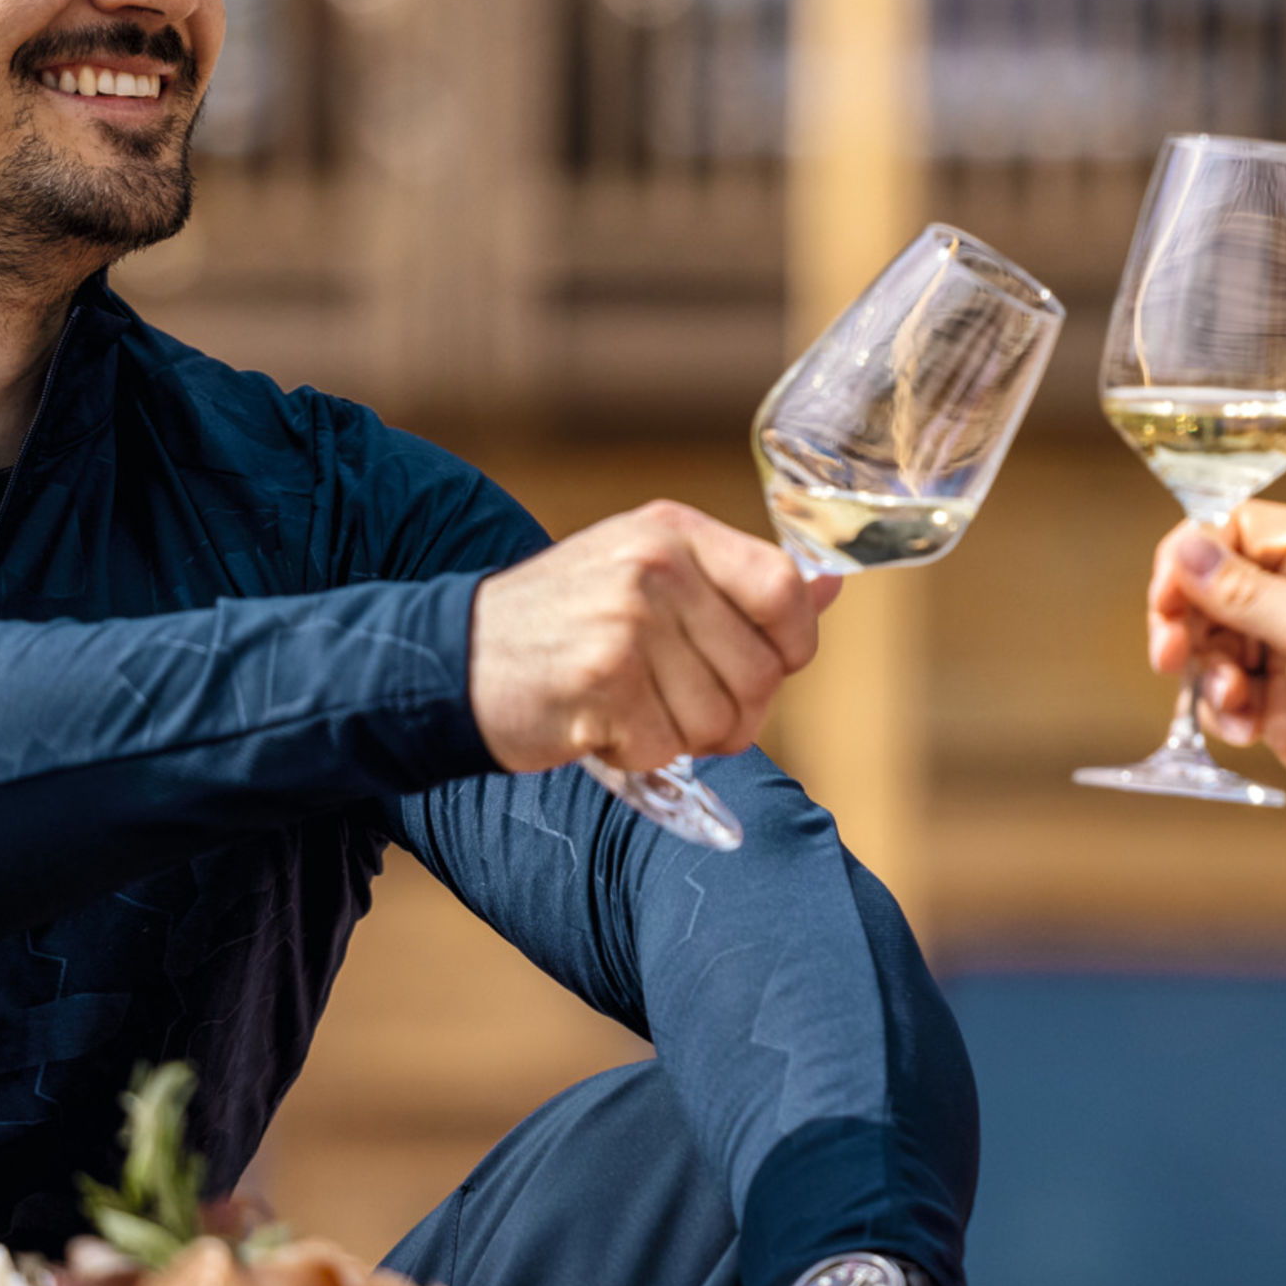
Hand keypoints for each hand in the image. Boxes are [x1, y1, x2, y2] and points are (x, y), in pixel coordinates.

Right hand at [471, 501, 825, 775]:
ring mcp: (627, 621)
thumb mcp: (652, 573)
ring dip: (680, 737)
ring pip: (719, 720)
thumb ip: (740, 586)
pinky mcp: (600, 681)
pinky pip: (666, 748)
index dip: (790, 646)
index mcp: (675, 531)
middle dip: (731, 712)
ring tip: (632, 708)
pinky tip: (602, 725)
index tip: (761, 667)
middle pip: (761, 672)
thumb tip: (832, 588)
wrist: (454, 656)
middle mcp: (655, 566)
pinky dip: (638, 754)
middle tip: (677, 706)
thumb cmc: (567, 623)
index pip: (785, 589)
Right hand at [1147, 503, 1285, 836]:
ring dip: (1208, 674)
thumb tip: (1183, 544)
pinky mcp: (1280, 706)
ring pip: (1211, 645)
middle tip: (1168, 655)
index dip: (1192, 556)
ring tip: (1237, 703)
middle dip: (1185, 621)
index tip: (1167, 594)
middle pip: (1210, 589)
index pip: (1234, 531)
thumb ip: (1243, 590)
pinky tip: (1248, 731)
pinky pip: (1225, 696)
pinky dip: (1224, 712)